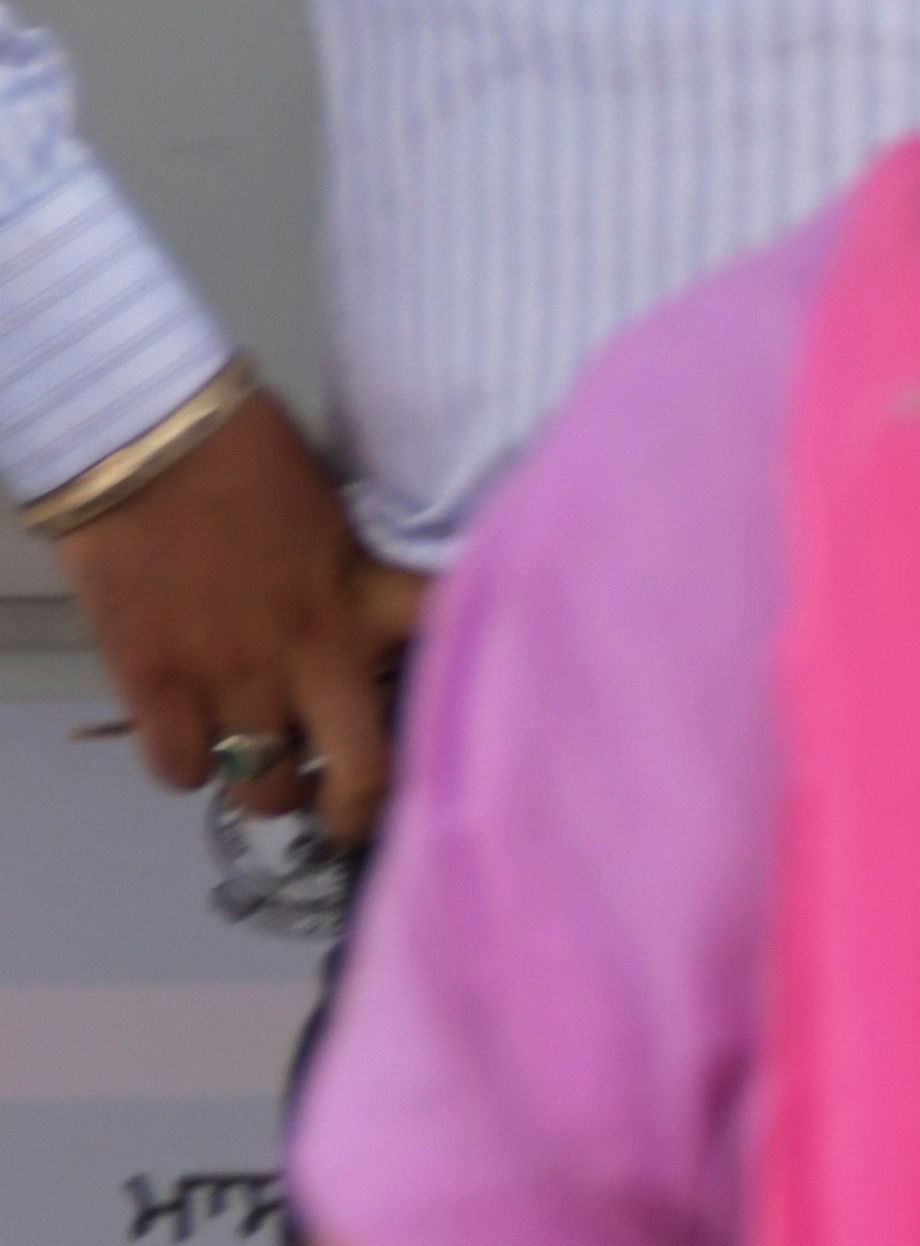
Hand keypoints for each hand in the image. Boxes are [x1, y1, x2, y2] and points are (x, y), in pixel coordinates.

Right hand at [48, 386, 416, 844]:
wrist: (145, 438)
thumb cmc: (251, 459)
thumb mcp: (343, 523)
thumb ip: (365, 588)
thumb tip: (382, 636)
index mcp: (370, 605)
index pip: (439, 685)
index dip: (448, 729)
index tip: (442, 749)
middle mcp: (313, 655)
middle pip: (362, 779)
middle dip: (355, 807)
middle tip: (341, 803)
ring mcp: (231, 675)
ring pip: (263, 788)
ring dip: (263, 782)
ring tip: (257, 758)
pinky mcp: (154, 681)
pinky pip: (181, 769)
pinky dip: (190, 765)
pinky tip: (194, 737)